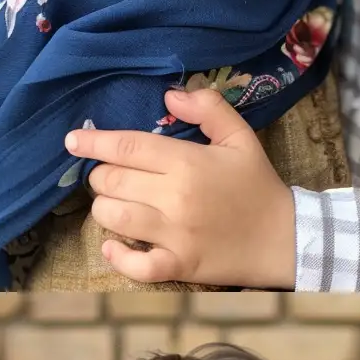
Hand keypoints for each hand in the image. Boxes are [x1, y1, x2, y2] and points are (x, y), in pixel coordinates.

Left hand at [67, 86, 297, 288]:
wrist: (286, 238)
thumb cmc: (257, 185)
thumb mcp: (240, 137)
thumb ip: (208, 108)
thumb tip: (169, 93)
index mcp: (188, 162)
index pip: (126, 147)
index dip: (93, 142)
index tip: (72, 141)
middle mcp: (176, 197)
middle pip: (112, 181)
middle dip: (102, 175)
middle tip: (112, 176)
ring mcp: (175, 234)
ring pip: (113, 218)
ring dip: (104, 209)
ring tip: (117, 204)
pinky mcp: (178, 266)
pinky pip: (135, 265)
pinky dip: (117, 256)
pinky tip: (114, 245)